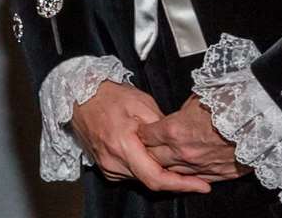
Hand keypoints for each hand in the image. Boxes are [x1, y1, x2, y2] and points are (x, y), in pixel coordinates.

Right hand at [70, 81, 211, 193]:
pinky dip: (145, 168)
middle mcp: (113, 162)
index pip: (156, 177)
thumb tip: (177, 143)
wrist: (78, 96)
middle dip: (175, 178)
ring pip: (142, 178)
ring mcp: (108, 167)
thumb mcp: (141, 102)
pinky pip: (131, 174)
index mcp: (123, 145)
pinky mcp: (106, 167)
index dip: (182, 185)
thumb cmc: (108, 96)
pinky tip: (151, 154)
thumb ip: (161, 126)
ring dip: (159, 172)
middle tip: (197, 173)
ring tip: (172, 157)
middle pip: (151, 181)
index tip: (202, 186)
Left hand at [136, 95, 246, 181]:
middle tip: (146, 146)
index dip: (143, 132)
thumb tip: (176, 118)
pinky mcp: (220, 174)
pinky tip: (188, 169)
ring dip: (168, 164)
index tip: (142, 129)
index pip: (146, 136)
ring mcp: (201, 165)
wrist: (259, 115)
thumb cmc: (231, 101)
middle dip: (149, 151)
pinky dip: (190, 173)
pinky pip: (198, 177)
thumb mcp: (196, 98)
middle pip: (154, 157)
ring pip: (174, 171)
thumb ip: (180, 113)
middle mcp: (184, 152)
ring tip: (166, 157)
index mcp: (174, 130)